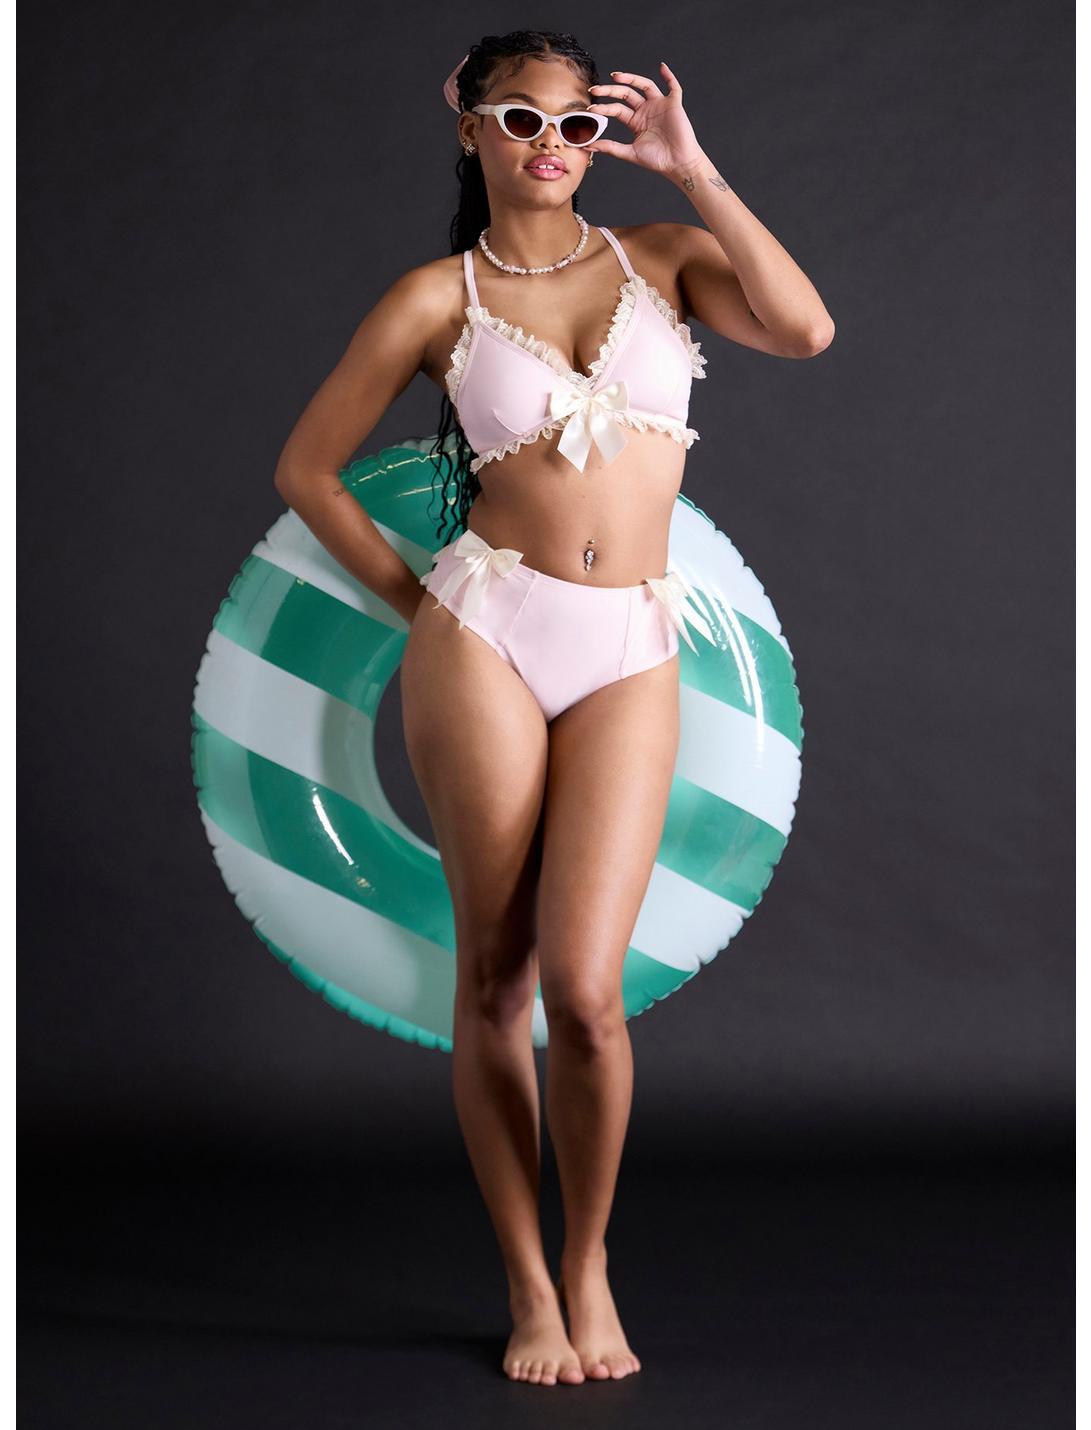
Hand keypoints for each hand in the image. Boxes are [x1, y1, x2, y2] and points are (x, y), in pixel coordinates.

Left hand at [586, 61, 705, 178]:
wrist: (677, 164)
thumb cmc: (657, 160)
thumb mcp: (630, 153)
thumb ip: (610, 148)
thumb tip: (588, 146)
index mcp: (636, 121)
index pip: (617, 109)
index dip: (604, 108)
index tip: (591, 109)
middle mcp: (646, 110)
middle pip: (626, 94)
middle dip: (611, 90)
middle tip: (596, 89)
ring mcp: (659, 105)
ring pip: (644, 85)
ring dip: (631, 78)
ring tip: (616, 76)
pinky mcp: (674, 104)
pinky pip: (673, 86)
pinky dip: (668, 75)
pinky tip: (661, 67)